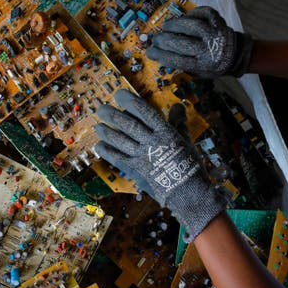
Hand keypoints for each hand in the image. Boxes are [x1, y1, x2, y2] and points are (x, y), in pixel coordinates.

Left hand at [94, 90, 224, 240]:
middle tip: (100, 109)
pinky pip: (118, 159)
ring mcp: (142, 156)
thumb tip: (178, 105)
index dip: (130, 101)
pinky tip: (99, 146)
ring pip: (120, 140)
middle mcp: (151, 142)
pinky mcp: (136, 170)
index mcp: (165, 132)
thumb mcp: (186, 140)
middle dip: (112, 115)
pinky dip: (107, 152)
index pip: (144, 112)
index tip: (118, 95)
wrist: (187, 191)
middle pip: (128, 124)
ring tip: (97, 126)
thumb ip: (179, 122)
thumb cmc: (190, 164)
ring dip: (107, 132)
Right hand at [146, 6, 253, 77]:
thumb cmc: (213, 66)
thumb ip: (182, 66)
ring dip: (175, 25)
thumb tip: (160, 55)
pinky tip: (184, 17)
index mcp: (202, 65)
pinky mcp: (220, 22)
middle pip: (181, 43)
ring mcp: (215, 34)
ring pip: (192, 25)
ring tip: (165, 26)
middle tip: (155, 38)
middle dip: (164, 40)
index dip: (160, 55)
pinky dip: (192, 13)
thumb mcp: (198, 73)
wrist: (237, 56)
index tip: (149, 52)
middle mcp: (209, 50)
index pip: (176, 60)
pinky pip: (204, 13)